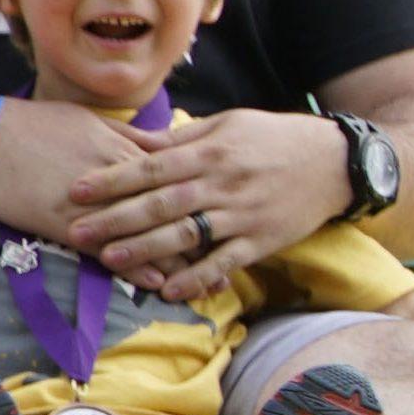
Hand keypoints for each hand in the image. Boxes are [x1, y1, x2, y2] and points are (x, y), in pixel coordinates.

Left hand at [43, 104, 351, 294]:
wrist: (337, 162)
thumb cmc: (275, 138)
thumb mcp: (228, 125)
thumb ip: (180, 138)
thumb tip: (131, 142)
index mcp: (211, 152)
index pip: (151, 167)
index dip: (112, 180)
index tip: (76, 190)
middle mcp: (224, 183)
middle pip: (162, 203)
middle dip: (116, 218)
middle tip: (77, 231)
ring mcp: (244, 214)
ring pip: (188, 234)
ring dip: (147, 249)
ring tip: (110, 259)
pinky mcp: (263, 240)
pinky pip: (226, 261)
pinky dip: (199, 277)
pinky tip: (171, 290)